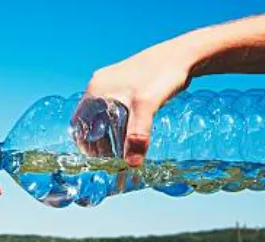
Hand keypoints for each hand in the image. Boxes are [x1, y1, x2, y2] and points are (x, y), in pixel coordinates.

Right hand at [80, 42, 194, 165]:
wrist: (184, 54)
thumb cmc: (162, 74)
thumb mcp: (147, 106)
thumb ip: (138, 135)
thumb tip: (132, 164)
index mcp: (96, 89)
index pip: (79, 123)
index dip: (85, 143)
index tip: (98, 159)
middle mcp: (100, 85)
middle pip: (90, 121)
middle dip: (99, 141)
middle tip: (113, 159)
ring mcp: (113, 84)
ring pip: (104, 116)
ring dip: (110, 134)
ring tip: (123, 149)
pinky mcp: (126, 85)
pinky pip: (115, 110)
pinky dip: (120, 124)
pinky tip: (133, 133)